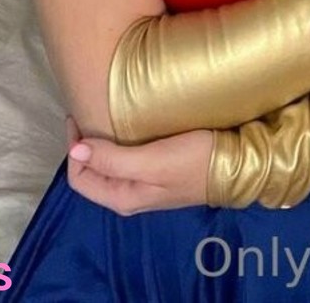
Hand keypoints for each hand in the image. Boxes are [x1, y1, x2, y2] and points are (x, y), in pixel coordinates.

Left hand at [65, 115, 213, 214]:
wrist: (236, 164)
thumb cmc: (192, 162)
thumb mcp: (152, 161)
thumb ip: (112, 160)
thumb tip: (76, 151)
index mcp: (122, 197)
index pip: (79, 179)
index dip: (74, 150)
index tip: (79, 117)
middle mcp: (129, 194)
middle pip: (91, 172)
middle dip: (83, 145)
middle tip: (87, 111)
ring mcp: (144, 183)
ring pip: (108, 165)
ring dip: (101, 142)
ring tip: (102, 112)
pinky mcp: (157, 170)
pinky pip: (125, 158)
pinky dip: (117, 141)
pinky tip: (125, 122)